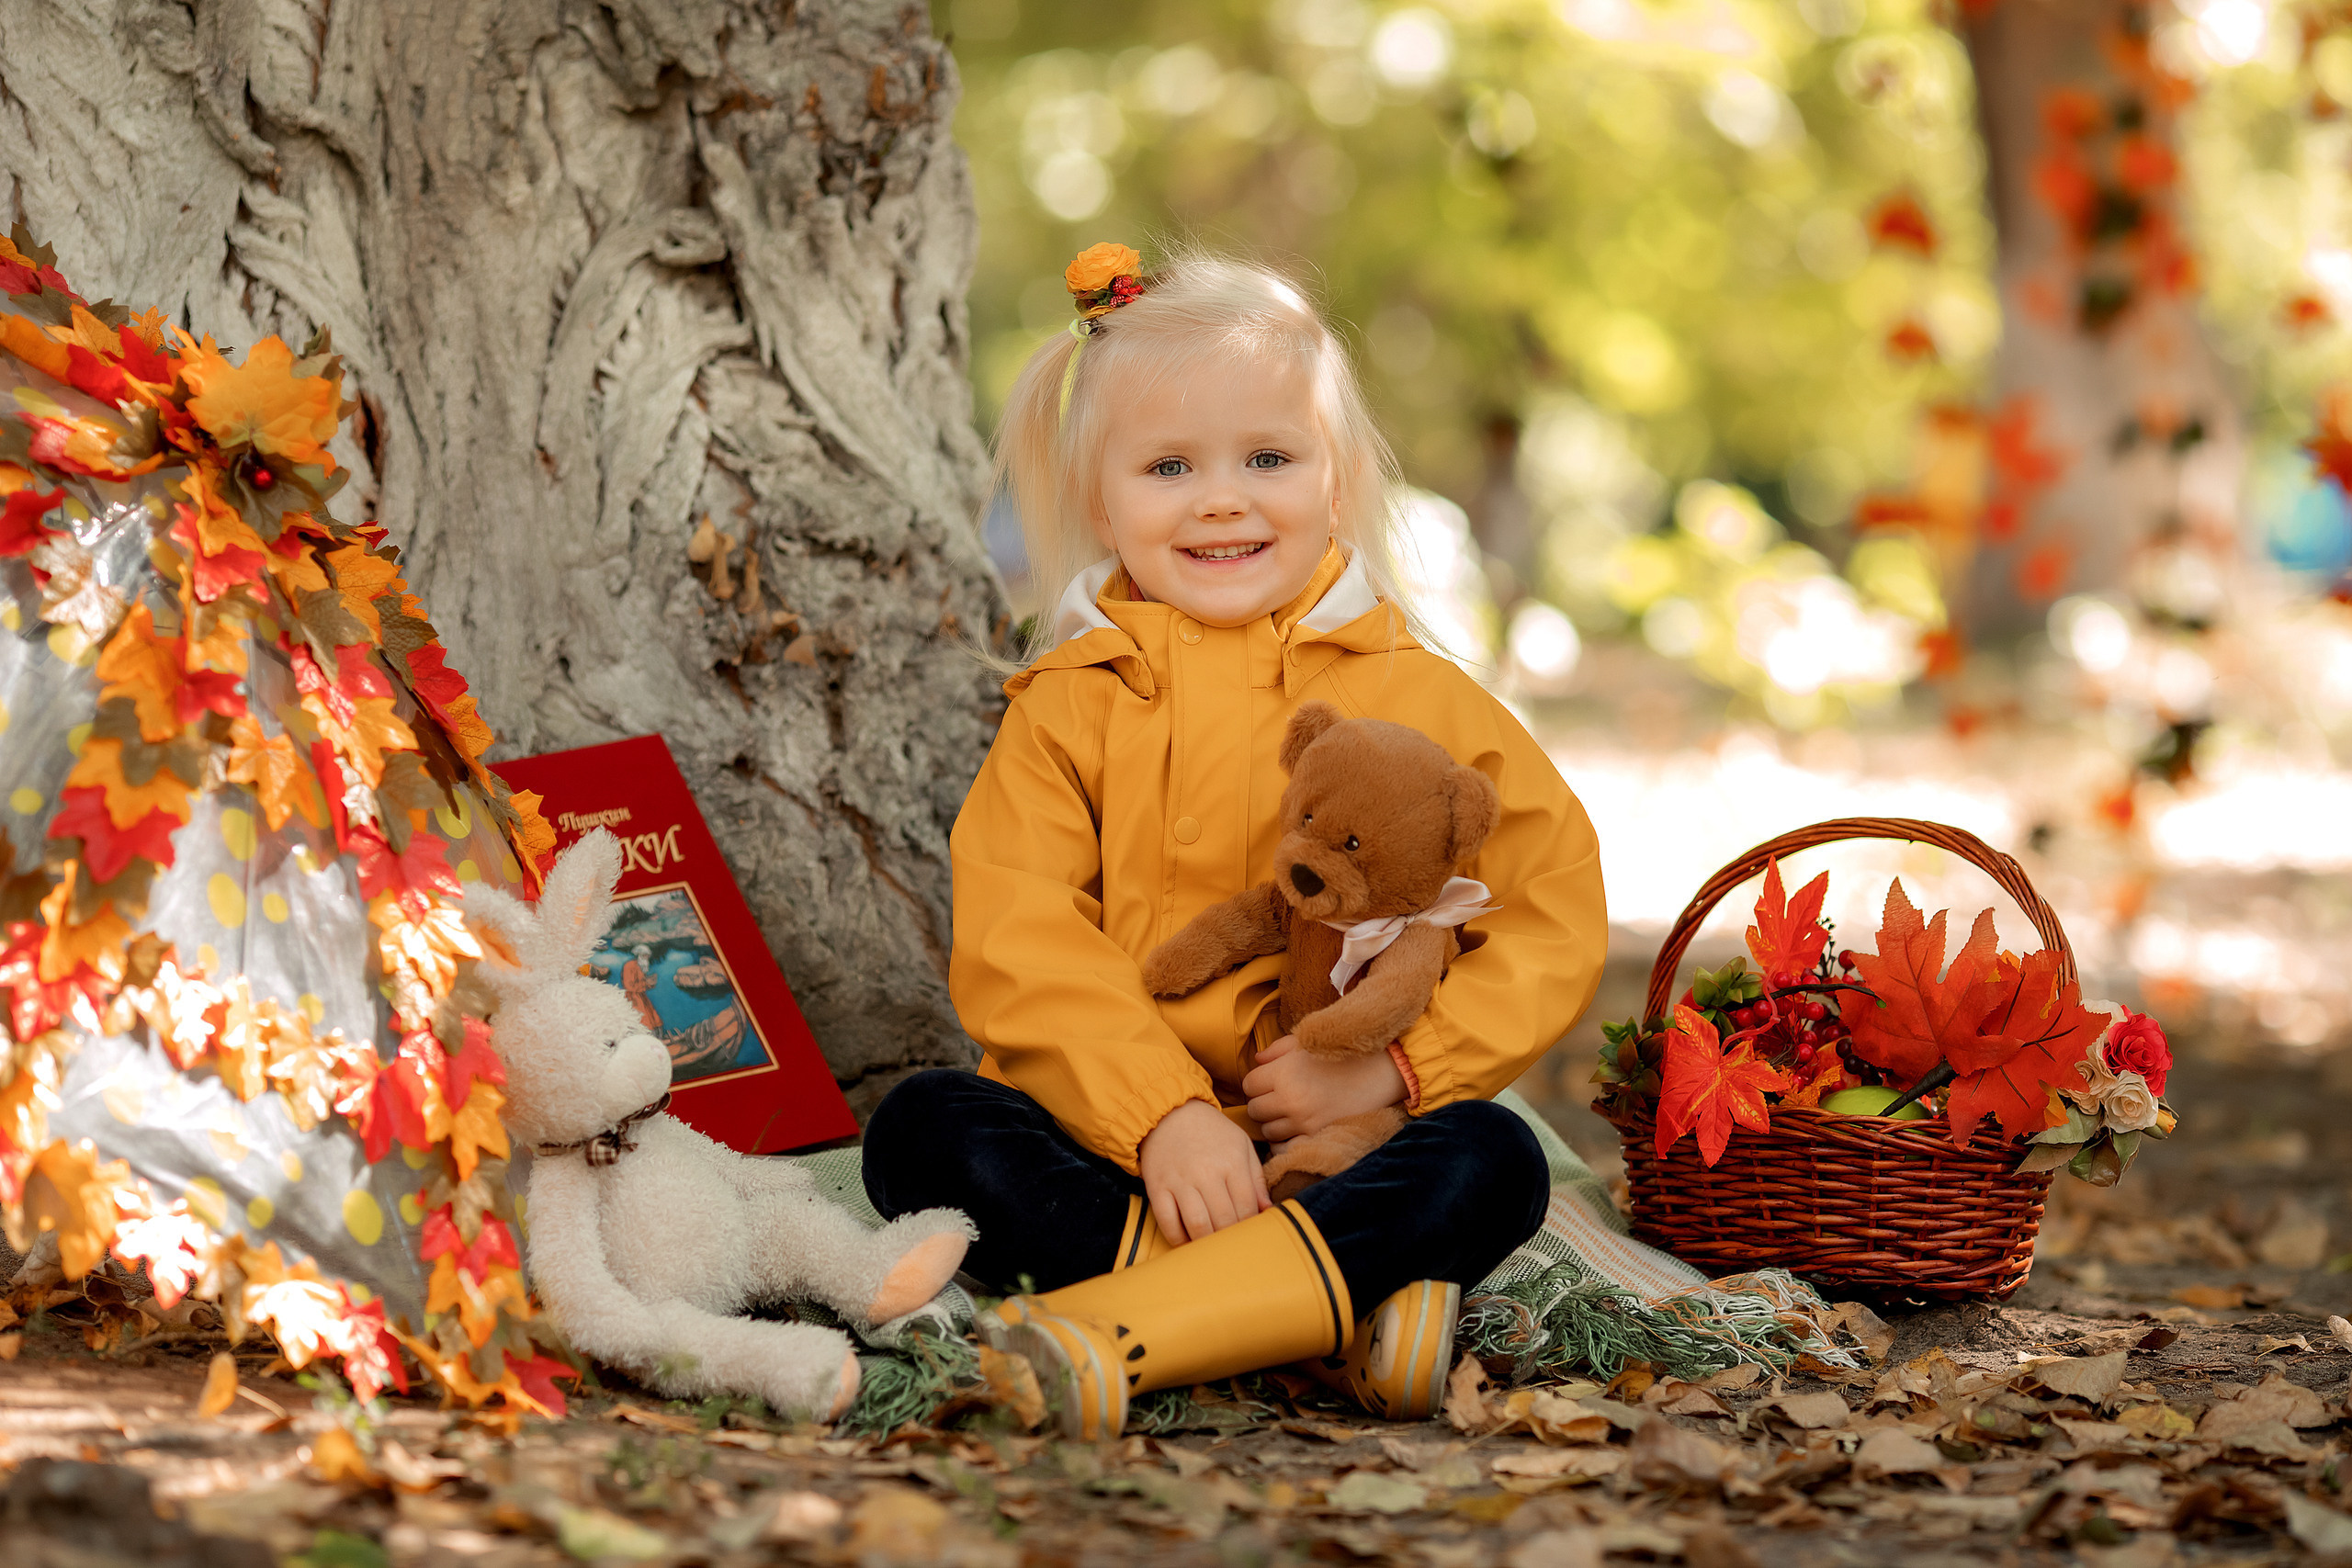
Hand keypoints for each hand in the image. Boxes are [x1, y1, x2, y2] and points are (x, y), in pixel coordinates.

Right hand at [1137, 1098, 1269, 1244]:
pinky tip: (1186, 1240)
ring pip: (1198, 1224)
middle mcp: (1206, 1172)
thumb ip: (1256, 1178)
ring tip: (1211, 1245)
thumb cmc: (1210, 1131)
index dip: (1250, 1226)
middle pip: (1224, 1220)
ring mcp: (1180, 1180)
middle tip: (1230, 1243)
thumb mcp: (1241, 1145)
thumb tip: (1267, 1210)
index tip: (1248, 1232)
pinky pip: (1167, 1221)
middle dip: (1230, 1238)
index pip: (1247, 1207)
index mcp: (1232, 1162)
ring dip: (1206, 1242)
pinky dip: (1177, 1238)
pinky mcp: (1157, 1186)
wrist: (1169, 1113)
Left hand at [1242, 1034, 1407, 1141]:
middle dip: (1263, 1103)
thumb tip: (1257, 1060)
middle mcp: (1290, 1100)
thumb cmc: (1343, 1053)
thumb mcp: (1307, 1042)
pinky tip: (1294, 1130)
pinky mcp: (1318, 1137)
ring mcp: (1304, 1123)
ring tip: (1290, 1111)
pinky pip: (1285, 1149)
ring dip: (1275, 1122)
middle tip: (1279, 1096)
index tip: (1270, 1080)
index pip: (1248, 1085)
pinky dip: (1285, 1143)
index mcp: (1284, 1072)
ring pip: (1268, 1132)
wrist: (1381, 1072)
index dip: (1258, 1082)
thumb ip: (1277, 1050)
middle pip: (1255, 1110)